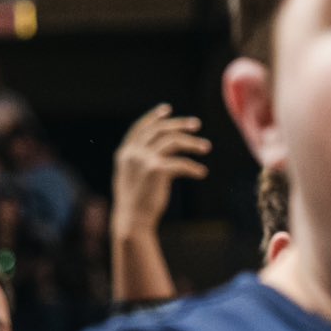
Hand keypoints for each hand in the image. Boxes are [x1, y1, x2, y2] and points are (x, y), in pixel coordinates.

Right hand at [111, 104, 207, 236]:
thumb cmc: (135, 202)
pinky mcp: (157, 170)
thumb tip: (160, 148)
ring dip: (192, 143)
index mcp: (124, 153)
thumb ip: (140, 159)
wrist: (132, 221)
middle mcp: (133, 154)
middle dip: (180, 124)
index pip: (140, 128)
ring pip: (173, 141)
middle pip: (160, 130)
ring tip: (206, 148)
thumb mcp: (132, 176)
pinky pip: (181, 163)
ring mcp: (144, 160)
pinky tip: (201, 173)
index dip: (154, 117)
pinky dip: (194, 168)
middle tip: (197, 125)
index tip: (167, 109)